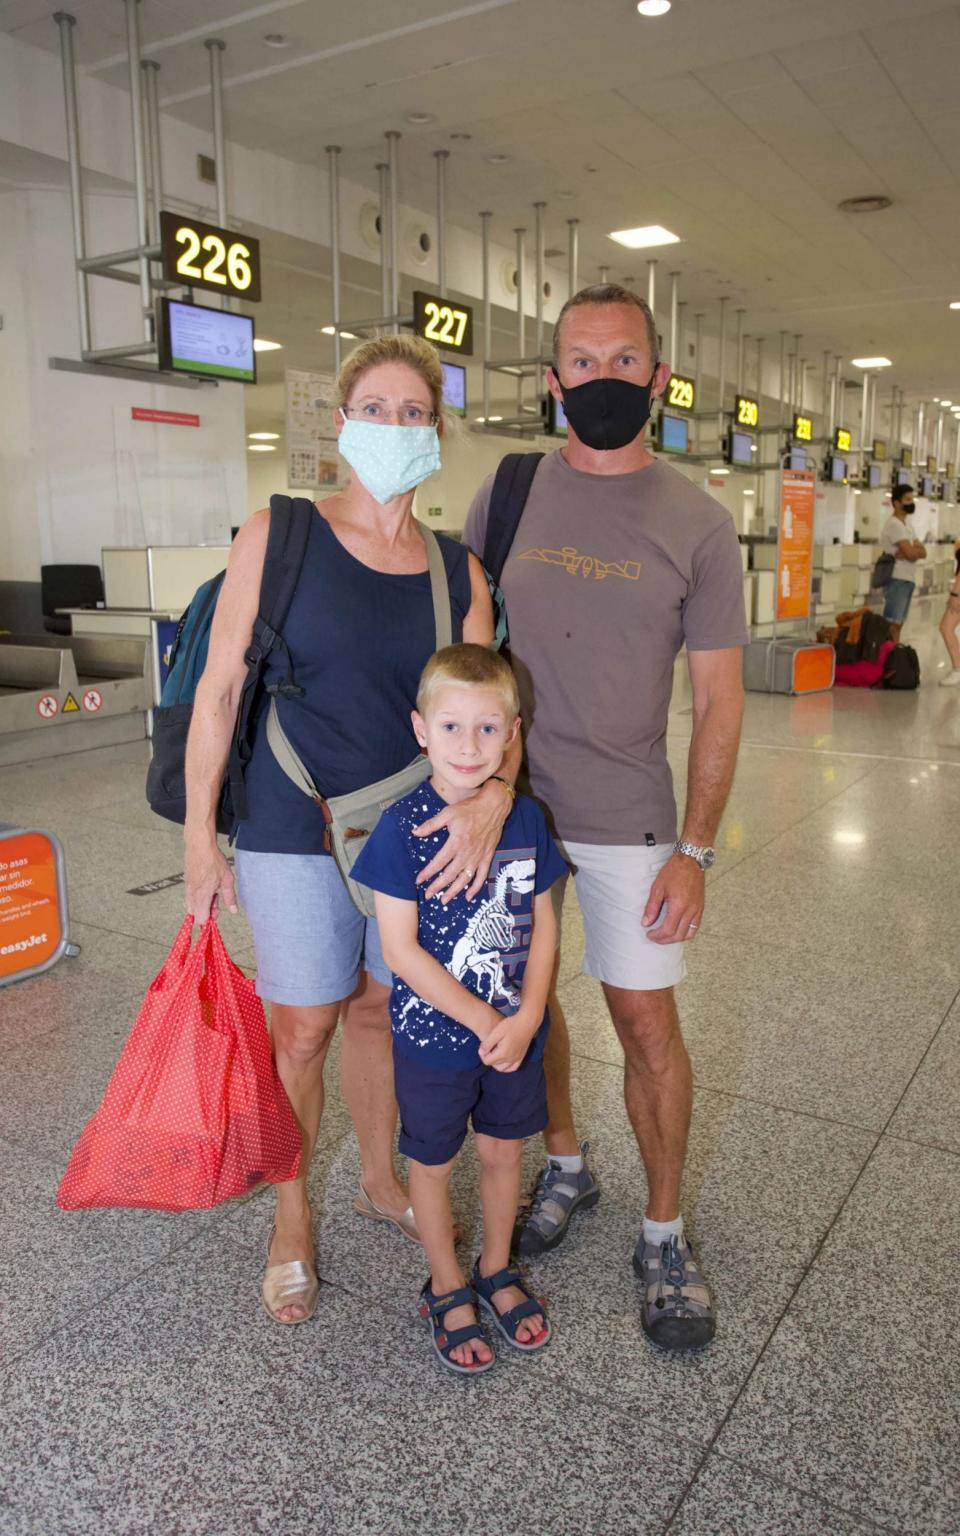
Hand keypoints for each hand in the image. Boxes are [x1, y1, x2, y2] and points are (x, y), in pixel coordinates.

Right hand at [185, 835, 236, 921]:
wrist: (200, 846)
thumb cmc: (214, 860)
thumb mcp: (227, 879)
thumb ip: (229, 897)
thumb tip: (233, 910)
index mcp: (203, 895)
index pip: (201, 919)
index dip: (209, 920)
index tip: (217, 914)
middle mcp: (193, 894)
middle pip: (195, 914)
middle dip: (205, 912)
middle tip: (216, 902)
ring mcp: (188, 888)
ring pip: (191, 905)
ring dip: (202, 904)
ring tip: (213, 893)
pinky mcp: (186, 882)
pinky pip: (190, 896)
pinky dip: (198, 896)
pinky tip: (207, 887)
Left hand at [413, 782, 510, 902]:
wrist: (493, 806)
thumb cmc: (470, 809)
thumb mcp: (447, 813)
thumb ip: (431, 825)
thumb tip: (415, 832)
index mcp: (456, 843)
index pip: (438, 862)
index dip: (427, 873)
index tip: (419, 880)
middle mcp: (467, 853)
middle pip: (450, 875)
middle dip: (437, 886)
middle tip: (427, 894)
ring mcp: (478, 857)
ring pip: (464, 880)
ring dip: (454, 891)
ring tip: (444, 900)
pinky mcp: (487, 857)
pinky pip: (482, 877)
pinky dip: (475, 888)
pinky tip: (468, 896)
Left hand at [478, 1010, 538, 1072]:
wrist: (527, 1022)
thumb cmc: (511, 1025)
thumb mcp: (496, 1032)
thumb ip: (487, 1044)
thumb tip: (481, 1053)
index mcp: (503, 1053)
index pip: (487, 1061)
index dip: (482, 1054)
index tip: (484, 1045)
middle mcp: (510, 1059)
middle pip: (493, 1065)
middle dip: (488, 1057)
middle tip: (488, 1047)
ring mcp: (517, 1059)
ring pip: (502, 1068)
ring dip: (496, 1063)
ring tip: (495, 1052)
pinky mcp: (521, 1057)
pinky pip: (512, 1068)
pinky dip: (506, 1066)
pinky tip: (504, 1059)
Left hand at [641, 852, 703, 943]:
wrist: (691, 861)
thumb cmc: (674, 871)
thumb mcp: (658, 887)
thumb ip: (652, 907)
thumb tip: (646, 923)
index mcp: (679, 906)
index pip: (668, 930)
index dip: (657, 936)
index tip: (649, 934)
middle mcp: (691, 910)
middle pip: (678, 935)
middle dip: (665, 940)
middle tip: (654, 937)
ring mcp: (698, 910)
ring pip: (689, 934)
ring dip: (676, 938)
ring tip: (665, 936)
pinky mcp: (701, 908)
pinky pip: (695, 926)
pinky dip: (686, 932)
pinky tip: (677, 929)